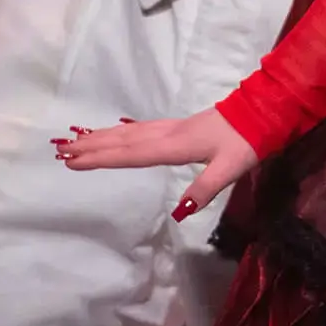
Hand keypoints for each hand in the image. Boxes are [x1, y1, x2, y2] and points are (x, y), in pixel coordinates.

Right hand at [56, 109, 260, 220]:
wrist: (263, 112)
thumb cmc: (247, 142)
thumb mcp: (231, 168)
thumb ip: (205, 189)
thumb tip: (178, 213)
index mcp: (175, 146)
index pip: (131, 154)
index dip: (101, 158)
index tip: (73, 161)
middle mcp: (168, 135)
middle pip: (123, 141)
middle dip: (92, 147)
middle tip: (62, 151)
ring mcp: (173, 128)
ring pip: (130, 133)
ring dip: (103, 137)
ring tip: (78, 140)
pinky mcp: (180, 127)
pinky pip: (141, 129)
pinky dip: (122, 132)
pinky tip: (117, 132)